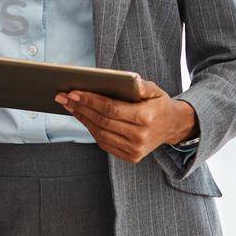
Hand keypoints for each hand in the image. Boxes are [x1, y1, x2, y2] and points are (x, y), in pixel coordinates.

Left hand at [57, 77, 195, 162]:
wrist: (173, 126)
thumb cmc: (159, 104)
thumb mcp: (155, 90)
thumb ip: (141, 85)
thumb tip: (128, 79)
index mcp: (146, 118)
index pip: (111, 109)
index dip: (90, 100)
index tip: (73, 92)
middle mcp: (140, 137)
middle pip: (102, 121)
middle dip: (80, 108)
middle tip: (63, 97)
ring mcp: (135, 150)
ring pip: (100, 134)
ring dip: (82, 119)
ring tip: (69, 105)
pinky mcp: (131, 157)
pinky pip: (104, 143)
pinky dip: (91, 130)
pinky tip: (82, 117)